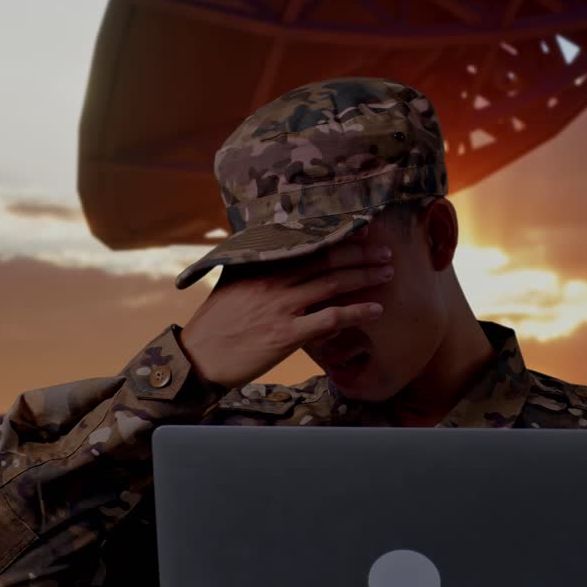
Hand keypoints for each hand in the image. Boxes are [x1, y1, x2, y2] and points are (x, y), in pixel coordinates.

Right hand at [179, 226, 392, 389]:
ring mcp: (282, 306)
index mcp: (262, 265)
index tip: (363, 229)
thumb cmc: (215, 323)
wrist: (198, 357)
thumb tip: (277, 253)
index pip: (309, 244)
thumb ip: (256, 266)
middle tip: (385, 251)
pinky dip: (356, 312)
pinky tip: (376, 310)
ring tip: (388, 273)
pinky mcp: (287, 334)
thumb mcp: (232, 281)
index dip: (340, 236)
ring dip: (365, 277)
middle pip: (327, 260)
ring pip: (333, 284)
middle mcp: (275, 281)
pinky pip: (330, 319)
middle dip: (361, 253)